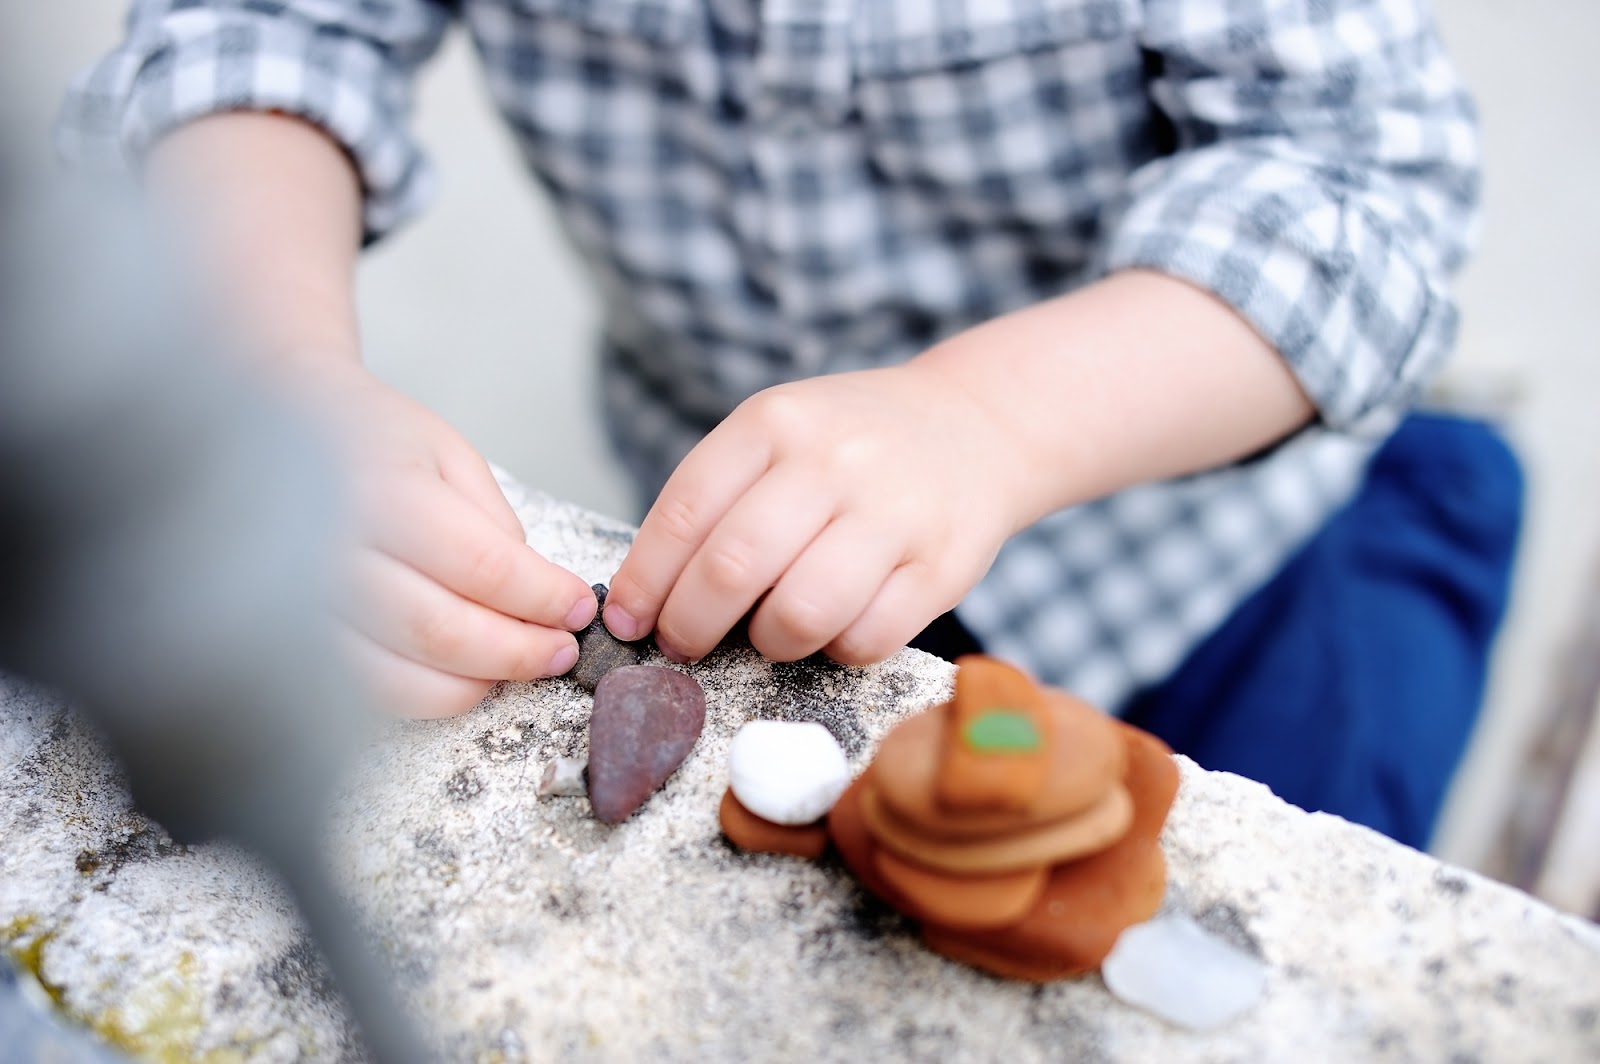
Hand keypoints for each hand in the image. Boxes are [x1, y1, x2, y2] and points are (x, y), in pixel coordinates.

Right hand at [307, 363, 597, 717]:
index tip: (580, 606)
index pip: (481, 566)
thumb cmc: (375, 444)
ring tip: (525, 661)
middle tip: (564, 649)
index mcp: (381, 494)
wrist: (285, 435)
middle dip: (520, 651)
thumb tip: (537, 595)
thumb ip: (494, 525)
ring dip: (481, 680)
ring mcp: (307, 605)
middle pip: (443, 631)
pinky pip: (374, 690)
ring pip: (406, 675)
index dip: (542, 597)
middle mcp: (334, 554)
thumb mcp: (451, 457)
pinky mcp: (302, 642)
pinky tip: (470, 672)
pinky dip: (433, 693)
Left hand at [602, 362, 1029, 665]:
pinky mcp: (940, 567)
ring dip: (768, 643)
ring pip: (799, 615)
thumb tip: (649, 600)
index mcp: (775, 423)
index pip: (686, 513)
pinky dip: (835, 651)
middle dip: (691, 626)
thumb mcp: (779, 436)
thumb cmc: (852, 446)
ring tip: (768, 633)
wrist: (974, 426)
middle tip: (684, 644)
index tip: (627, 622)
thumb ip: (719, 501)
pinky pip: (865, 640)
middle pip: (732, 570)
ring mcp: (892, 513)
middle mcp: (832, 461)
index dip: (645, 581)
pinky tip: (833, 628)